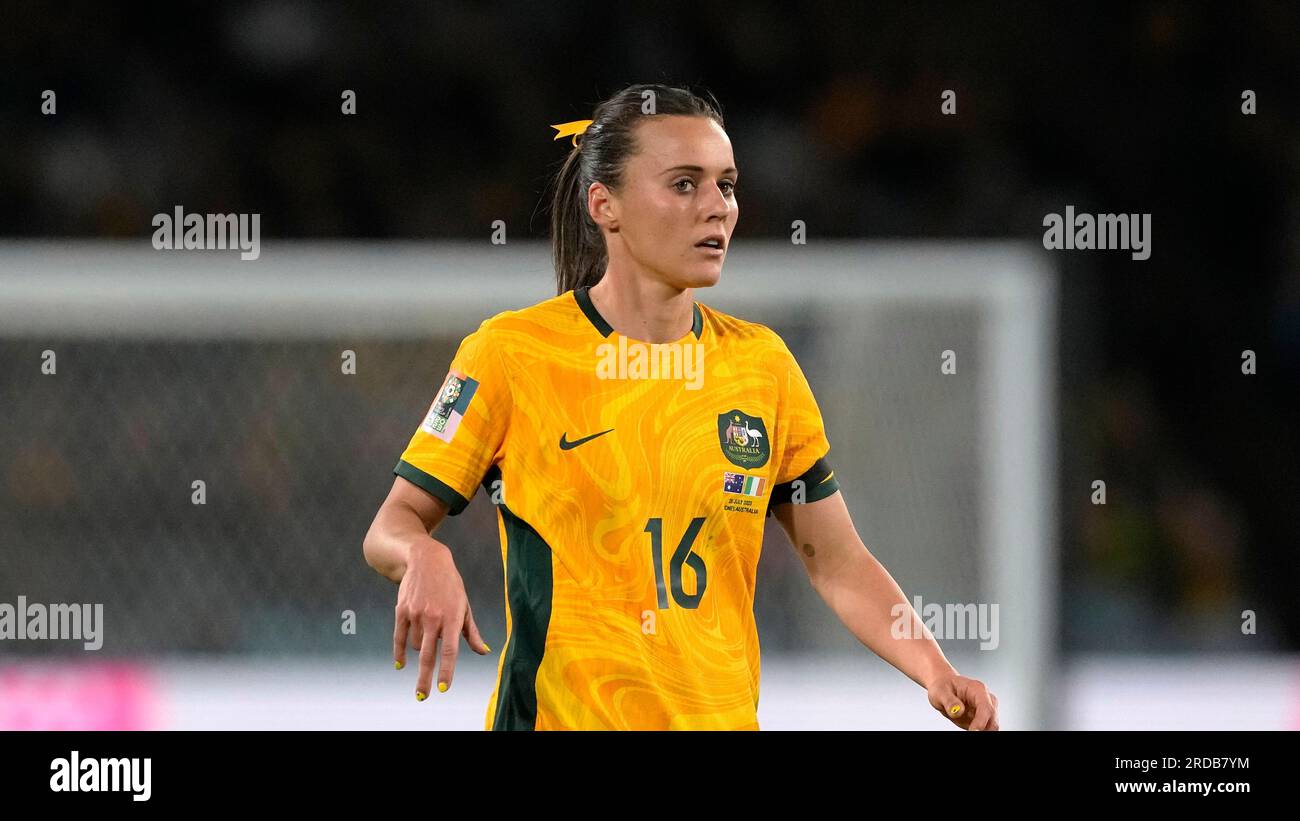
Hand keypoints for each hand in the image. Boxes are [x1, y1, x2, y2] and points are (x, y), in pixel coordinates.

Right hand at [392, 539, 490, 699]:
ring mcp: (416, 614)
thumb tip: (483, 651)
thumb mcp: (465, 605)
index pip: (450, 650)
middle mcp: (433, 617)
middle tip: (422, 697)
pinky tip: (400, 664)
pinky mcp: (401, 610)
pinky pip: (399, 637)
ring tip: (427, 629)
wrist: (426, 560)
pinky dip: (399, 652)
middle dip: (425, 678)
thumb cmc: (450, 585)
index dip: (447, 670)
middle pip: (428, 655)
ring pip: (415, 645)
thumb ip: (471, 631)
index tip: (444, 687)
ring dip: (420, 648)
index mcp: (452, 617)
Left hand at [927, 673, 998, 729]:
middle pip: (993, 719)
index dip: (981, 721)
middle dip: (984, 730)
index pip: (985, 707)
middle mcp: (985, 699)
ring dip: (982, 731)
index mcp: (978, 689)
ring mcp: (985, 710)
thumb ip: (949, 701)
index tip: (973, 730)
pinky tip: (968, 729)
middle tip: (969, 731)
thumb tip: (958, 710)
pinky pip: (985, 729)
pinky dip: (978, 732)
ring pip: (991, 726)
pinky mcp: (982, 719)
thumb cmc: (942, 687)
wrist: (942, 688)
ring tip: (965, 726)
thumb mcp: (940, 692)